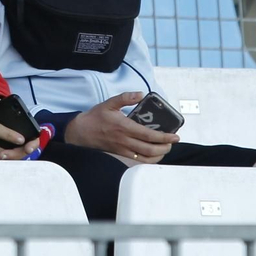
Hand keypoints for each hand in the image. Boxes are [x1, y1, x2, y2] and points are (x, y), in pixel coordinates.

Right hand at [61, 91, 177, 161]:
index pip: (149, 135)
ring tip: (165, 149)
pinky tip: (153, 155)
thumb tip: (140, 94)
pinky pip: (137, 161)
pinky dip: (148, 160)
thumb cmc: (96, 117)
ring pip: (144, 159)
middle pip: (149, 150)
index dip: (164, 137)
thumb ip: (125, 97)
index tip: (174, 136)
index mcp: (124, 127)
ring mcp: (122, 150)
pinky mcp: (119, 154)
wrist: (80, 132)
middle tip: (172, 143)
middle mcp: (125, 141)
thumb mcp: (109, 103)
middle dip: (164, 147)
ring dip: (158, 156)